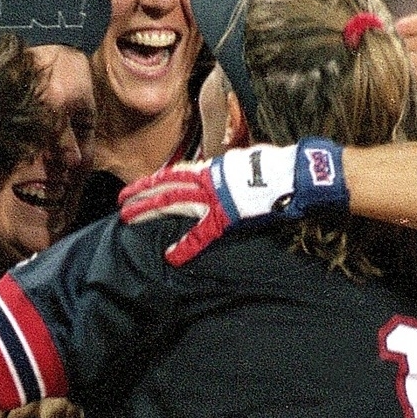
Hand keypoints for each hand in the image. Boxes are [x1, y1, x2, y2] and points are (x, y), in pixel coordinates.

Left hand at [119, 141, 347, 263]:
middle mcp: (209, 180)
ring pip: (173, 201)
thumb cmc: (276, 167)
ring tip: (129, 218)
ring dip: (149, 210)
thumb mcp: (247, 162)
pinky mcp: (227, 215)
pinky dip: (186, 245)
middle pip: (166, 186)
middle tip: (121, 203)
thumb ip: (229, 170)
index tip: (138, 186)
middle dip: (142, 194)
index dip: (155, 180)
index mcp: (214, 169)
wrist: (294, 172)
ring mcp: (215, 197)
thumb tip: (224, 170)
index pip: (177, 174)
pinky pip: (202, 233)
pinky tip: (171, 256)